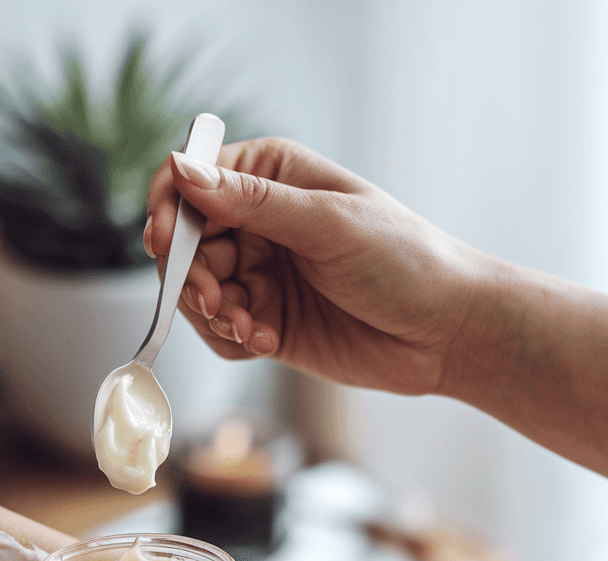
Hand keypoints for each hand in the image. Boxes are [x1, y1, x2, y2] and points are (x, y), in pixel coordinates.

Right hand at [144, 137, 495, 395]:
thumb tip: (184, 171)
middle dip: (193, 278)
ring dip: (214, 315)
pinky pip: (219, 331)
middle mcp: (258, 222)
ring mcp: (260, 273)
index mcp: (272, 176)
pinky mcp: (264, 319)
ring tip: (251, 327)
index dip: (169, 210)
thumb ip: (251, 201)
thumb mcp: (326, 223)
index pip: (194, 180)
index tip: (163, 243)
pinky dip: (232, 340)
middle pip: (186, 245)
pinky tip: (267, 342)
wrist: (443, 334)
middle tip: (218, 303)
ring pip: (196, 292)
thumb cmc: (403, 261)